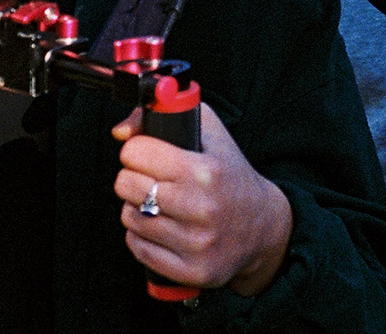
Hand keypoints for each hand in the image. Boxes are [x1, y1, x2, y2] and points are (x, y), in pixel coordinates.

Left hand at [112, 103, 293, 295]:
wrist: (264, 227)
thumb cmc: (232, 177)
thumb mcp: (210, 133)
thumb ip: (165, 116)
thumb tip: (121, 130)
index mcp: (205, 171)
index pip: (135, 152)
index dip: (136, 150)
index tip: (146, 155)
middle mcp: (201, 207)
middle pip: (126, 184)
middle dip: (132, 178)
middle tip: (150, 179)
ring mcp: (196, 243)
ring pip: (129, 217)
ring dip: (136, 208)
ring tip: (158, 204)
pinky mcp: (192, 270)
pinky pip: (138, 248)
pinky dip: (141, 237)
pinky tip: (161, 227)